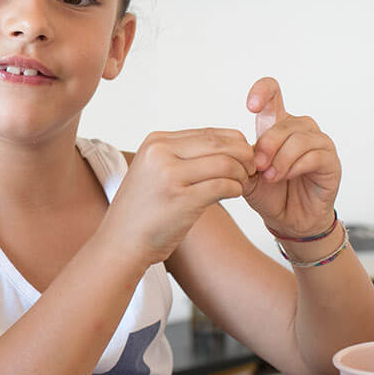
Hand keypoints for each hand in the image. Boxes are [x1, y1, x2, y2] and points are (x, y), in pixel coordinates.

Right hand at [105, 129, 257, 266]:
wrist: (121, 242)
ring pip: (226, 164)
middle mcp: (161, 153)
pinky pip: (223, 186)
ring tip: (243, 183)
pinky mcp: (181, 200)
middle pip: (220, 144)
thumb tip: (229, 144)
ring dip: (242, 174)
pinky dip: (236, 189)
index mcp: (156, 141)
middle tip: (252, 169)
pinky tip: (235, 194)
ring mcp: (169, 176)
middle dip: (244, 156)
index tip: (244, 157)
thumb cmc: (144, 209)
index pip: (209, 132)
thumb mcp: (155, 169)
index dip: (235, 143)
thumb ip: (184, 154)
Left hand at [244, 78, 340, 237]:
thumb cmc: (270, 193)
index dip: (263, 92)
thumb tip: (240, 148)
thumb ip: (243, 158)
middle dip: (268, 145)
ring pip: (300, 138)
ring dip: (281, 158)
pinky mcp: (331, 161)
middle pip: (284, 122)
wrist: (288, 219)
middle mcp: (301, 128)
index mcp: (278, 125)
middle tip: (258, 166)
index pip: (273, 93)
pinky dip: (296, 166)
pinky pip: (314, 155)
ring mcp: (319, 143)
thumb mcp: (248, 174)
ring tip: (271, 176)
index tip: (251, 106)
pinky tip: (286, 176)